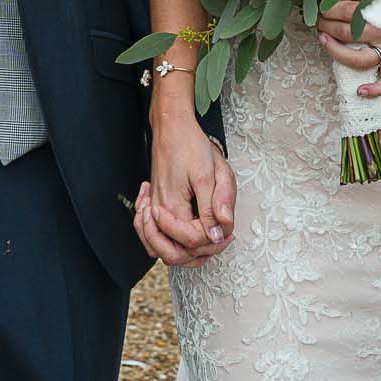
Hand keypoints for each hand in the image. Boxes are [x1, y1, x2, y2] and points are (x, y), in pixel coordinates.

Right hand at [141, 109, 234, 266]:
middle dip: (198, 252)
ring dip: (182, 251)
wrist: (172, 127)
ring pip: (160, 248)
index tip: (226, 230)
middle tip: (218, 237)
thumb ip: (214, 206)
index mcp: (173, 205)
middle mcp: (159, 210)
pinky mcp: (154, 203)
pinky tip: (185, 233)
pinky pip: (155, 235)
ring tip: (204, 239)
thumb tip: (217, 234)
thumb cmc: (190, 144)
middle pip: (172, 253)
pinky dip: (167, 241)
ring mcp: (154, 208)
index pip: (191, 241)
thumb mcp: (209, 173)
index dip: (212, 240)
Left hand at [314, 0, 380, 98]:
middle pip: (347, 33)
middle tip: (319, 21)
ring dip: (336, 51)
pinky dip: (373, 89)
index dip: (331, 8)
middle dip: (327, 26)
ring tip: (324, 40)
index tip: (323, 6)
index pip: (349, 11)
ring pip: (358, 59)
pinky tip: (359, 91)